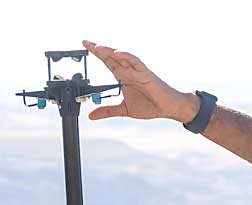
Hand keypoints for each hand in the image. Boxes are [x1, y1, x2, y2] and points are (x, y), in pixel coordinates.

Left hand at [83, 41, 198, 122]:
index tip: (85, 47)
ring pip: (121, 57)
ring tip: (97, 47)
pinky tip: (117, 54)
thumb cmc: (149, 106)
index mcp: (123, 78)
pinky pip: (135, 61)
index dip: (97, 55)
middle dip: (98, 49)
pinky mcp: (145, 72)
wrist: (166, 108)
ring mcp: (136, 70)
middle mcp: (128, 71)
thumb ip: (107, 111)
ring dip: (109, 52)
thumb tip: (91, 115)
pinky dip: (126, 57)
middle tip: (85, 42)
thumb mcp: (123, 110)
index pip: (107, 63)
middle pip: (111, 57)